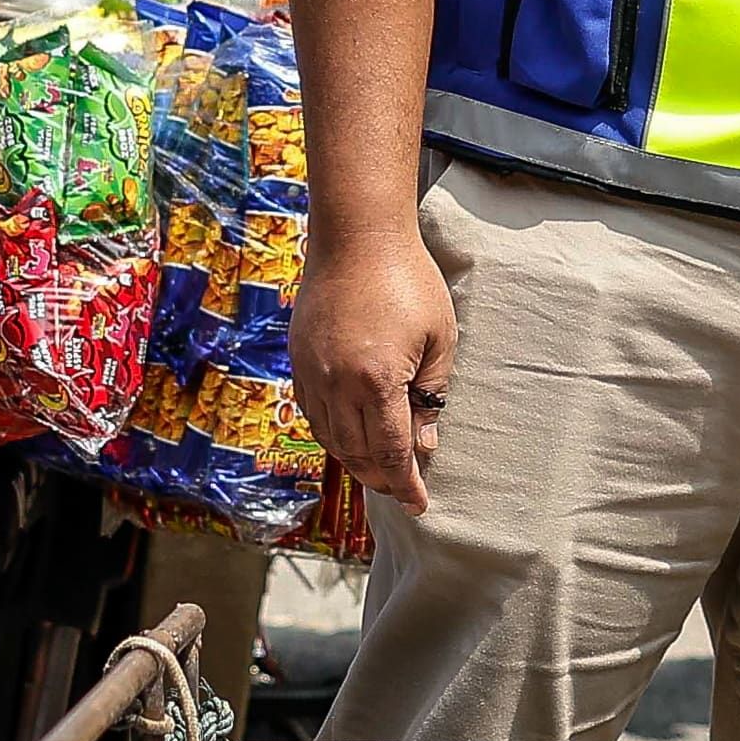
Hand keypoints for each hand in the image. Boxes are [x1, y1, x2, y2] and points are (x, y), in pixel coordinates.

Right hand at [296, 229, 458, 512]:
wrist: (356, 236)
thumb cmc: (408, 280)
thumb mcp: (440, 338)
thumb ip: (431, 396)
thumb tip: (424, 444)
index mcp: (377, 380)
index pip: (391, 451)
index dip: (406, 483)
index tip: (418, 504)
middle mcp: (338, 383)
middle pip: (357, 452)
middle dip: (381, 477)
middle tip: (402, 489)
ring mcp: (312, 372)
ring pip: (330, 438)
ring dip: (355, 460)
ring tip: (378, 469)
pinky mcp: (299, 359)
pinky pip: (312, 413)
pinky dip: (331, 433)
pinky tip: (349, 436)